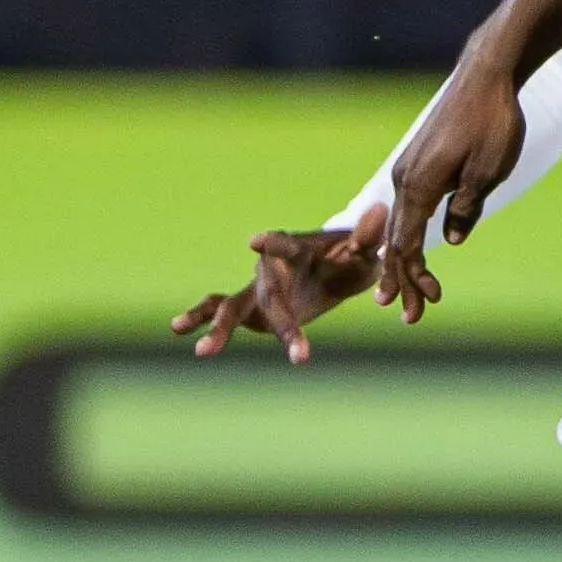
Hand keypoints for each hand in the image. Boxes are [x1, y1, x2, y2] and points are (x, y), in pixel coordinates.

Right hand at [170, 209, 385, 363]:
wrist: (334, 270)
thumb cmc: (350, 258)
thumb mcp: (364, 251)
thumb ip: (368, 237)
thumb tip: (379, 210)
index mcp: (296, 249)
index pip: (284, 245)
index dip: (271, 243)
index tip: (254, 242)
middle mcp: (270, 268)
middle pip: (266, 291)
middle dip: (273, 314)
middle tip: (279, 330)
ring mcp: (257, 288)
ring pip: (232, 306)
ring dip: (219, 328)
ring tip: (202, 350)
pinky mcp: (251, 307)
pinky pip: (223, 312)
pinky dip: (205, 324)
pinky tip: (181, 334)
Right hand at [375, 55, 527, 319]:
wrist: (485, 77)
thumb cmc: (492, 123)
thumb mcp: (489, 172)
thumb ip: (467, 208)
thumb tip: (453, 240)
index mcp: (419, 185)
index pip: (406, 243)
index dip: (411, 277)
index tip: (420, 304)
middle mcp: (405, 178)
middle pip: (397, 239)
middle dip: (402, 280)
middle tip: (411, 317)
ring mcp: (409, 168)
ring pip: (400, 223)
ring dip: (404, 260)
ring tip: (406, 291)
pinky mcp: (419, 161)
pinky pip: (408, 206)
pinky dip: (408, 233)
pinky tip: (410, 249)